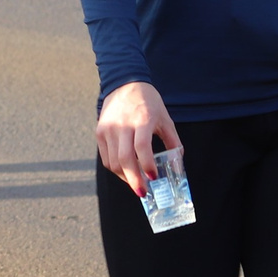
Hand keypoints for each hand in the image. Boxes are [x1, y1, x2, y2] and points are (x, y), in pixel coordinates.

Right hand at [96, 80, 180, 196]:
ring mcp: (108, 129)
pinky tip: (126, 173)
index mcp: (141, 120)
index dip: (147, 164)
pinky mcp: (100, 132)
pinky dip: (116, 169)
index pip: (141, 146)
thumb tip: (177, 162)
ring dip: (125, 177)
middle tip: (143, 193)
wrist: (124, 83)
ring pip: (113, 162)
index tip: (154, 178)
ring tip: (136, 183)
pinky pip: (106, 158)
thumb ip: (172, 141)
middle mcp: (122, 125)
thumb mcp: (165, 118)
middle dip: (134, 180)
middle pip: (124, 159)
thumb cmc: (148, 102)